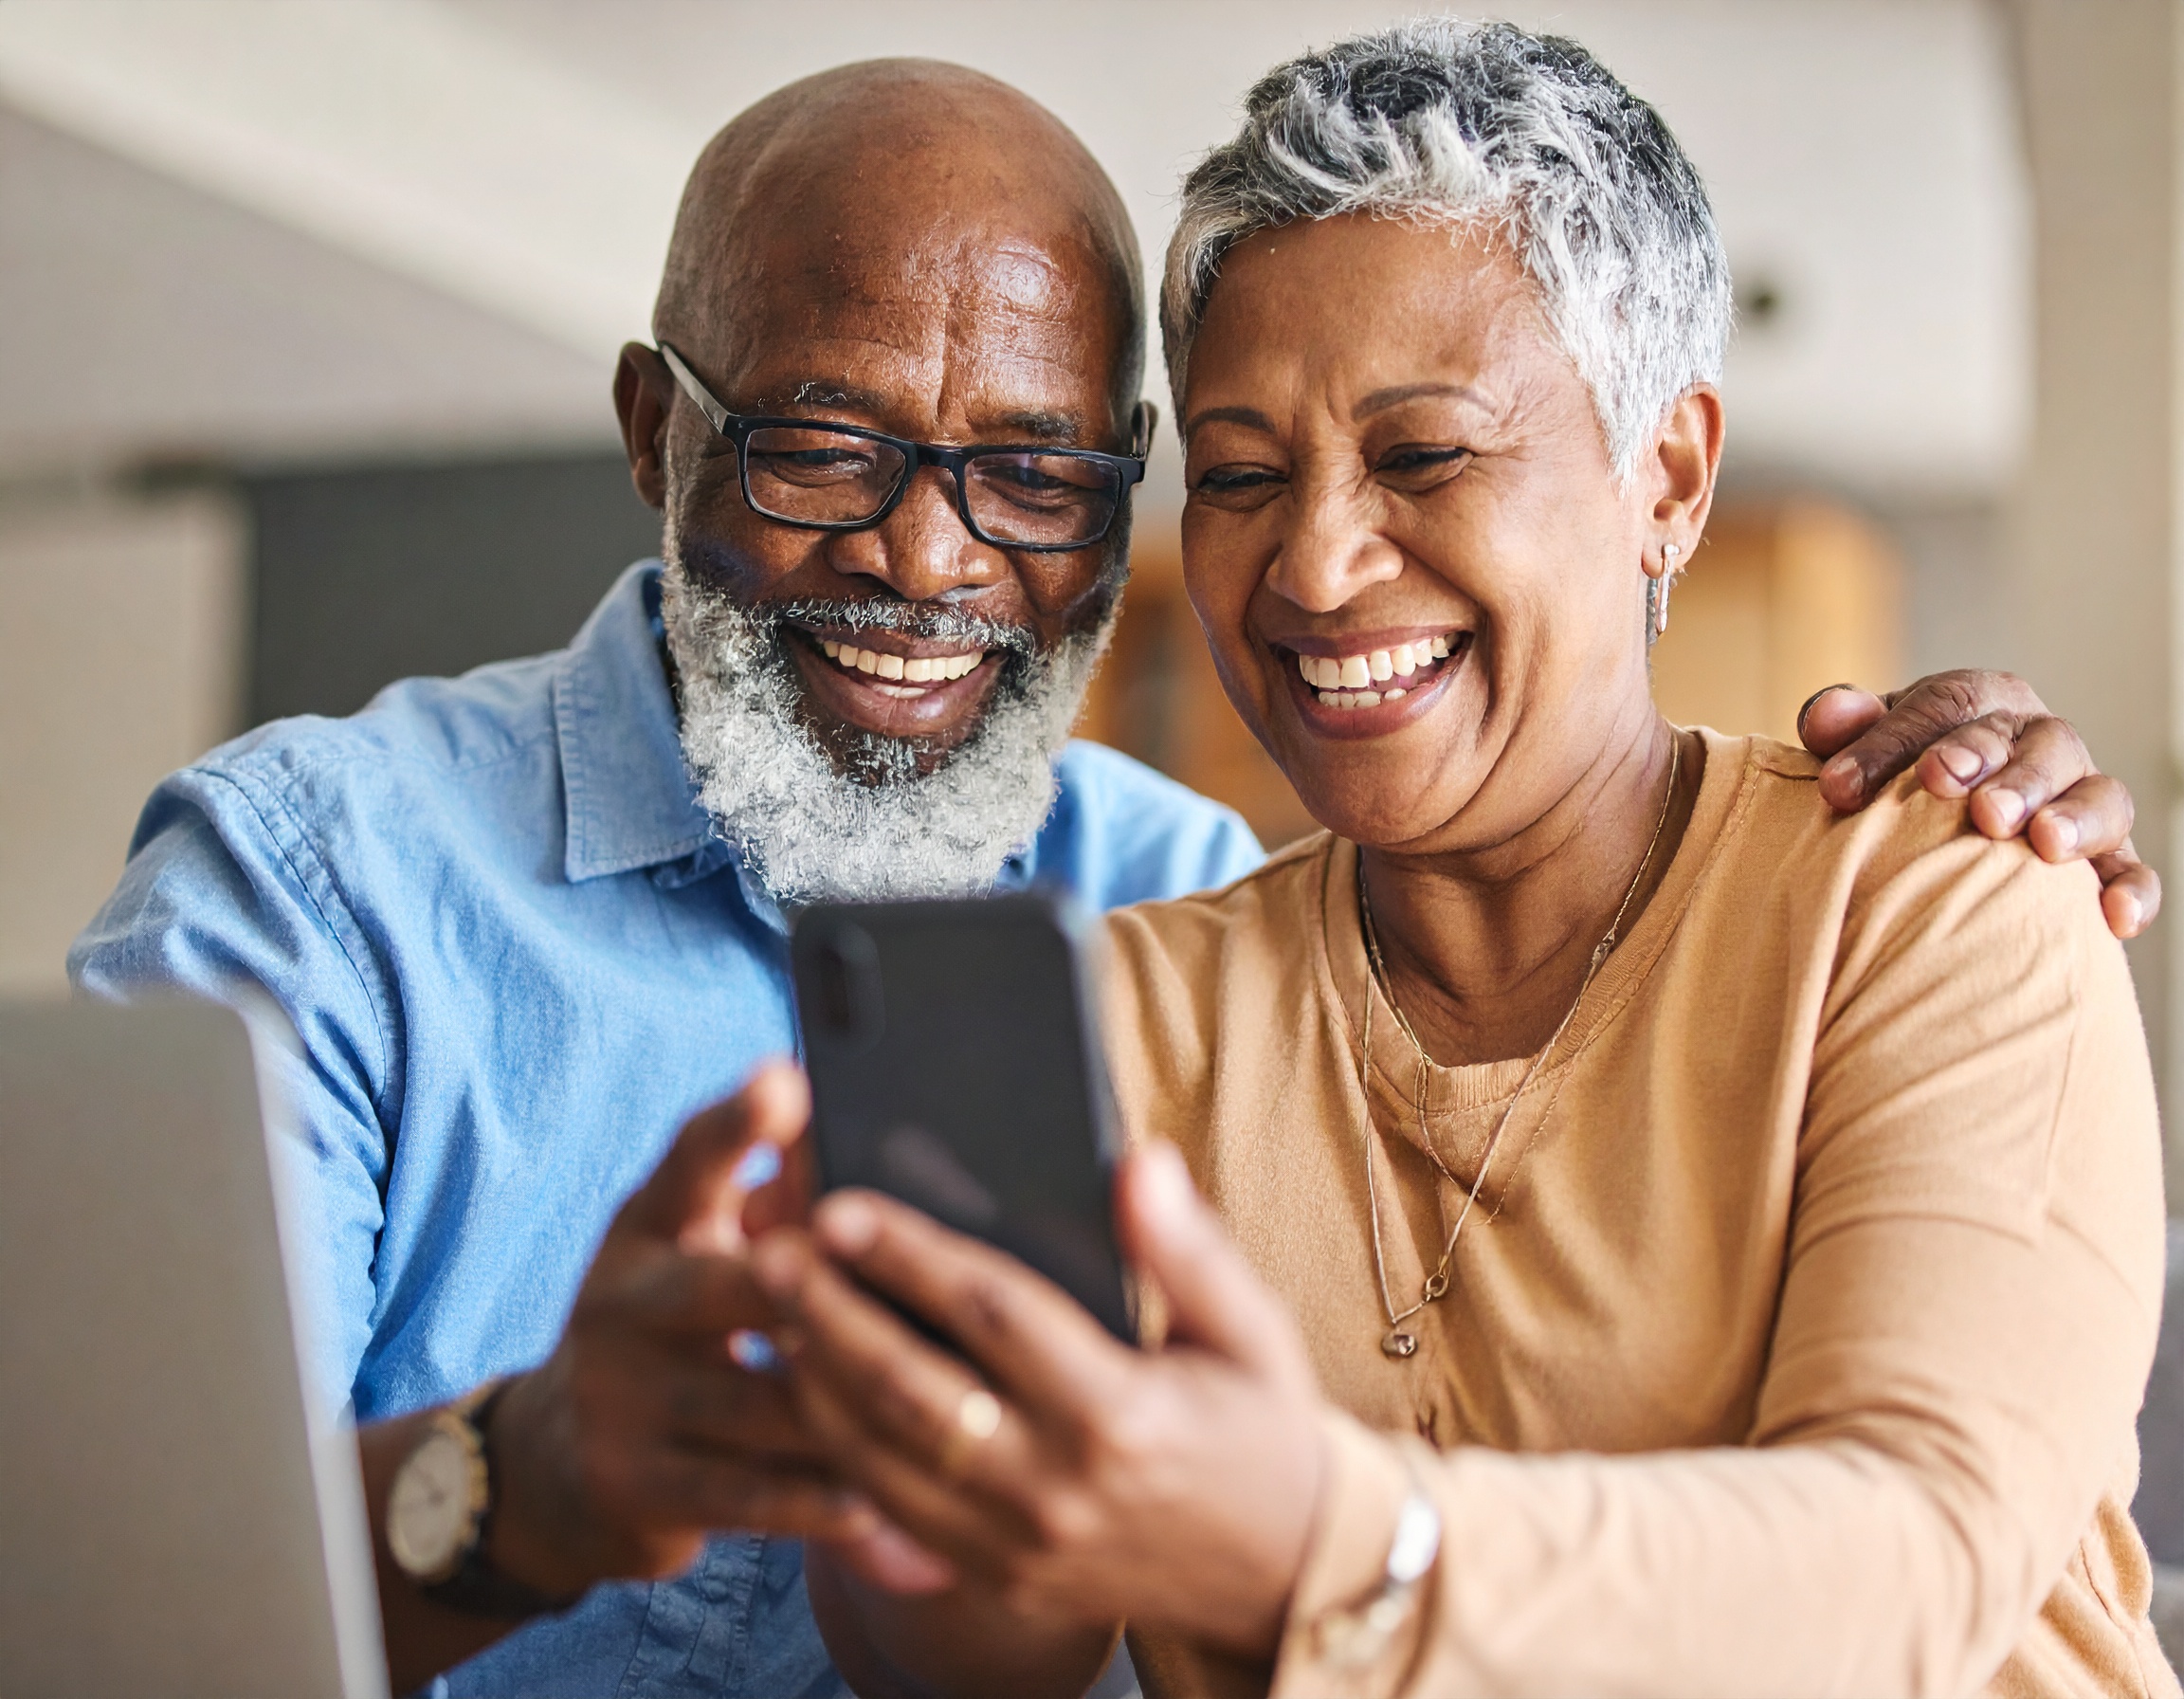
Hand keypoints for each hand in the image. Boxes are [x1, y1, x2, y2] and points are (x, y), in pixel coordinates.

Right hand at [484, 1061, 876, 1596]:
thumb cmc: (668, 1329)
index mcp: (644, 1227)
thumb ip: (760, 1194)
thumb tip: (839, 1114)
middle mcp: (621, 1302)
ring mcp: (623, 1396)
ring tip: (940, 1412)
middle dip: (823, 1291)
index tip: (786, 1081)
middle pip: (739, 1285)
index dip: (736, 1123)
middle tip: (899, 1291)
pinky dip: (824, 1498)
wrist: (556, 1464)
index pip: (687, 1162)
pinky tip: (882, 1503)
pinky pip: (754, 1494)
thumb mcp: (689, 1248)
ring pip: (768, 1401)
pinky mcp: (637, 1483)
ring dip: (854, 1410)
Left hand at [755, 1144, 1326, 1661]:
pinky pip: (889, 1515)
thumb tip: (1139, 1161)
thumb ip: (1186, 1247)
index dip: (909, 1255)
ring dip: (814, 1381)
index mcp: (1120, 1412)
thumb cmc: (1261, 1429)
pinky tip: (807, 1392)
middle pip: (911, 1389)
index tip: (843, 1204)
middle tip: (769, 1249)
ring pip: (880, 1460)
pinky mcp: (995, 1577)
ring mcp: (1017, 1544)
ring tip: (770, 1309)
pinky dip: (837, 1451)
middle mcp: (1057, 1486)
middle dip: (830, 1312)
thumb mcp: (1249, 1330)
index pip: (992, 1314)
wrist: (1281, 1575)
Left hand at [1798, 672, 2159, 938]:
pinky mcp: (2106, 856)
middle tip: (1979, 810)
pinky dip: (2132, 889)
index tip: (1847, 788)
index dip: (1896, 743)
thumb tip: (1824, 720)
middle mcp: (2039, 742)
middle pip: (2041, 746)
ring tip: (2044, 844)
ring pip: (2102, 797)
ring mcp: (2079, 797)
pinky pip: (2131, 869)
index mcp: (1979, 702)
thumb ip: (1840, 725)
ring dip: (2076, 819)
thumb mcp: (1856, 745)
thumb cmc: (1888, 777)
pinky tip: (2115, 918)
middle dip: (2009, 776)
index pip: (1946, 707)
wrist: (1928, 818)